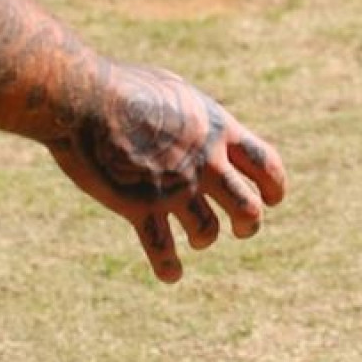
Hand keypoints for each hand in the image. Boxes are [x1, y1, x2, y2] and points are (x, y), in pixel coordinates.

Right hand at [48, 65, 287, 283]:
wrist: (85, 98)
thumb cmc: (125, 86)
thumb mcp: (174, 92)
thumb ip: (195, 116)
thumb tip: (204, 125)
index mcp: (217, 130)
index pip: (266, 164)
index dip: (275, 186)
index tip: (273, 199)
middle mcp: (204, 163)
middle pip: (248, 206)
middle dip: (249, 223)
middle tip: (242, 229)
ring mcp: (174, 187)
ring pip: (206, 231)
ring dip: (205, 239)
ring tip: (198, 240)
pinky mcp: (139, 207)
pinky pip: (160, 248)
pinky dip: (168, 266)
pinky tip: (171, 274)